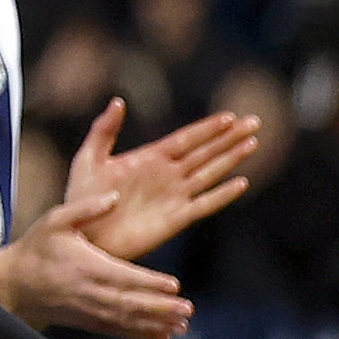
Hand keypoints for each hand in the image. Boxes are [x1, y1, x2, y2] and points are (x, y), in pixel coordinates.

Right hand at [0, 114, 195, 338]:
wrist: (12, 284)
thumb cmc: (35, 249)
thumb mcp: (55, 221)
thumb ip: (86, 209)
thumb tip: (115, 197)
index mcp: (87, 266)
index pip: (124, 277)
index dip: (150, 283)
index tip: (174, 285)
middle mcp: (92, 292)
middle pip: (131, 303)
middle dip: (161, 308)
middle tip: (187, 309)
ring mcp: (91, 311)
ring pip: (129, 320)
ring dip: (157, 324)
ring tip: (182, 325)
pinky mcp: (89, 322)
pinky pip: (119, 331)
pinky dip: (142, 335)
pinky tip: (163, 336)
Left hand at [61, 97, 261, 264]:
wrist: (85, 237)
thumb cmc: (82, 198)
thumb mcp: (88, 158)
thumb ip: (104, 130)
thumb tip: (119, 101)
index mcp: (150, 158)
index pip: (187, 138)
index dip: (208, 128)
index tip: (229, 116)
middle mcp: (168, 175)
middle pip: (206, 152)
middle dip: (230, 137)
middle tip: (255, 122)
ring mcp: (175, 196)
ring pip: (211, 173)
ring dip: (232, 159)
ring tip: (254, 144)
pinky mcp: (177, 219)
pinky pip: (205, 204)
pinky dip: (224, 194)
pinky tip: (241, 183)